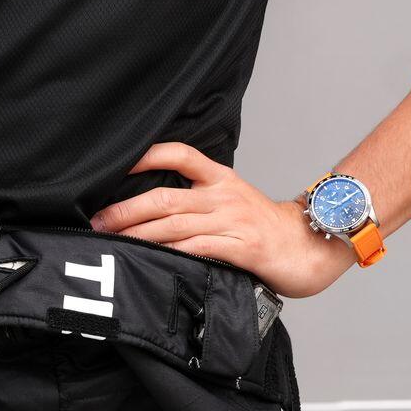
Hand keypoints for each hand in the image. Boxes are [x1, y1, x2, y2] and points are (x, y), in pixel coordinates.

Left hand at [89, 142, 352, 297]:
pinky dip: (171, 253)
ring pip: (175, 224)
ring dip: (139, 234)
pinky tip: (151, 258)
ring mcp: (233, 221)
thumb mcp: (233, 201)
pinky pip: (198, 248)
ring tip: (114, 241)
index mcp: (220, 178)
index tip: (115, 164)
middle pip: (165, 196)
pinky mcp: (242, 247)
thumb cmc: (266, 228)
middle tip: (98, 220)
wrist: (313, 247)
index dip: (146, 155)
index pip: (179, 153)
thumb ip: (199, 199)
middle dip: (126, 209)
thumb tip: (152, 208)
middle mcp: (223, 195)